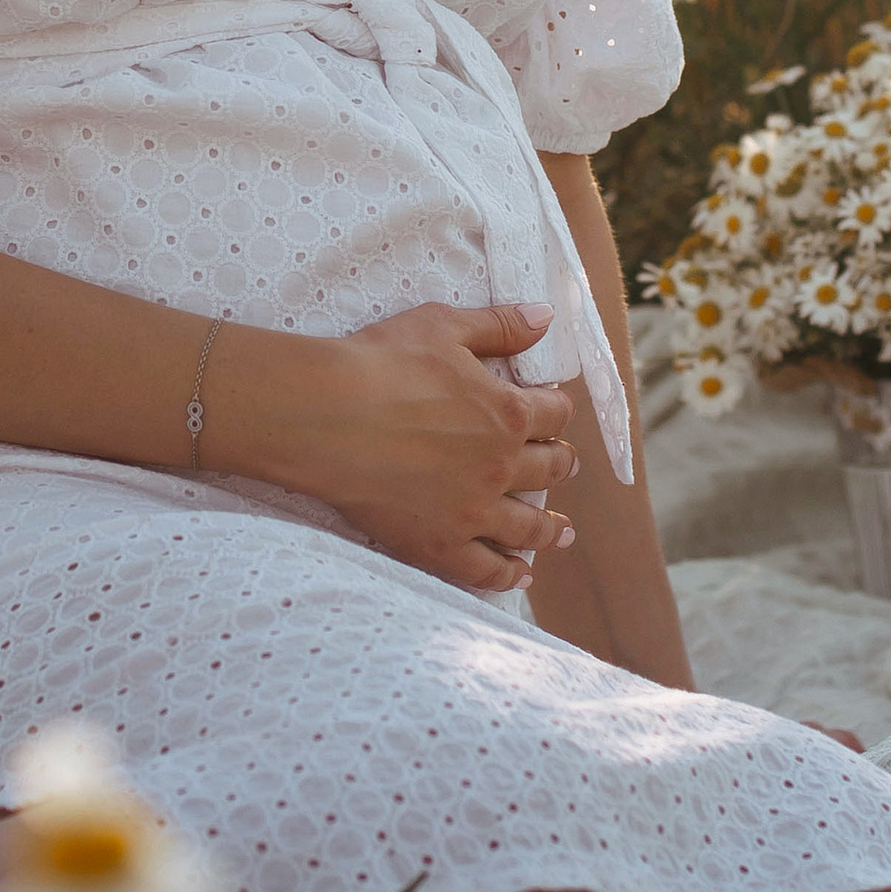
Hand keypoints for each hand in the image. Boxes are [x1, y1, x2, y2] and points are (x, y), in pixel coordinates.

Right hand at [244, 299, 580, 594]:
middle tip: (563, 465)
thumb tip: (546, 316)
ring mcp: (472, 511)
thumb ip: (499, 325)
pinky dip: (509, 575)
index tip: (552, 411)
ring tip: (563, 531)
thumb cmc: (381, 363)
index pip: (553, 414)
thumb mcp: (443, 327)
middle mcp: (500, 466)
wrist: (326, 416)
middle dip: (560, 464)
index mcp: (507, 412)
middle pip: (549, 469)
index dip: (555, 410)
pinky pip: (486, 570)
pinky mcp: (439, 545)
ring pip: (528, 526)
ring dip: (551, 527)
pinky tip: (521, 575)